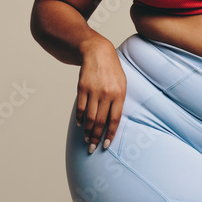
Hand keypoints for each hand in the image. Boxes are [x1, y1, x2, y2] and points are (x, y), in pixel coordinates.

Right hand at [75, 37, 125, 153]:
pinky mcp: (82, 88)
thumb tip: (112, 123)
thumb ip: (119, 102)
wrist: (98, 52)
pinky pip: (80, 107)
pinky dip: (79, 118)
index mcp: (119, 94)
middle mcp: (107, 94)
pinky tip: (80, 124)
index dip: (110, 134)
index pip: (115, 120)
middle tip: (92, 148)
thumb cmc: (112, 71)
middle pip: (100, 121)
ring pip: (89, 117)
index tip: (105, 144)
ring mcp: (93, 91)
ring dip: (86, 131)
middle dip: (96, 137)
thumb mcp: (122, 84)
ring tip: (86, 140)